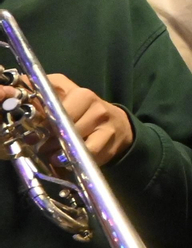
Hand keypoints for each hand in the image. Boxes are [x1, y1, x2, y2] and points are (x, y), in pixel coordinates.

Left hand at [0, 74, 135, 166]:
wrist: (118, 124)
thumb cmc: (83, 113)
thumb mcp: (62, 100)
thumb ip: (39, 96)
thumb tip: (16, 90)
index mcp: (71, 88)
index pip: (48, 101)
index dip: (37, 118)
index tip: (30, 130)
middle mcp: (88, 97)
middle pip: (60, 119)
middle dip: (47, 136)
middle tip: (40, 146)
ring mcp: (101, 116)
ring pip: (73, 135)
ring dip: (59, 149)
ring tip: (53, 155)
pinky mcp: (110, 134)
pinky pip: (88, 150)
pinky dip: (75, 158)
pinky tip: (68, 159)